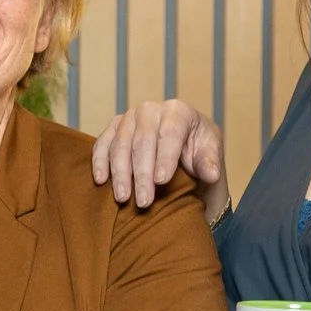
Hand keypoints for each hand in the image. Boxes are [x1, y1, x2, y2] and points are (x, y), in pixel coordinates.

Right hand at [91, 98, 229, 222]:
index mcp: (178, 111)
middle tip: (144, 201)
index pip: (169, 133)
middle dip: (142, 173)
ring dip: (120, 173)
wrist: (180, 146)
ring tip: (123, 198)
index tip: (162, 182)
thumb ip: (210, 163)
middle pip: (142, 141)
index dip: (165, 158)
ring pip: (120, 144)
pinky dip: (99, 162)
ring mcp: (129, 118)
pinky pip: (102, 143)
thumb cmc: (196, 149)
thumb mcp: (209, 154)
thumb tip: (211, 175)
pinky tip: (101, 180)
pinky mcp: (113, 128)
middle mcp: (151, 110)